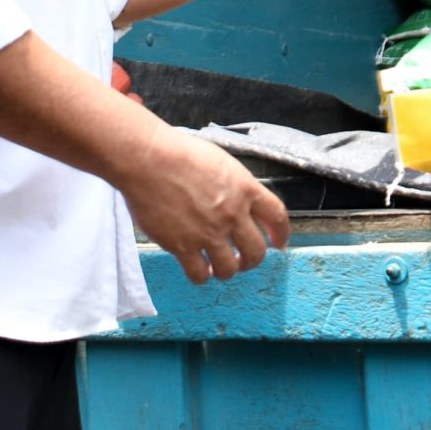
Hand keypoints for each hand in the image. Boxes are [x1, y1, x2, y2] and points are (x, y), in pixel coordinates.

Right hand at [113, 121, 290, 284]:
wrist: (149, 160)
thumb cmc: (181, 153)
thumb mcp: (222, 163)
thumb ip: (236, 187)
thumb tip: (240, 204)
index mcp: (245, 189)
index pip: (277, 217)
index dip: (281, 233)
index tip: (279, 243)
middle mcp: (232, 214)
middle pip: (256, 251)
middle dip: (252, 260)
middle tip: (243, 260)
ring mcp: (208, 233)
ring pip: (229, 269)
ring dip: (226, 270)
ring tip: (217, 266)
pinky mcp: (183, 246)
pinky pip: (199, 275)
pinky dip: (201, 276)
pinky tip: (197, 269)